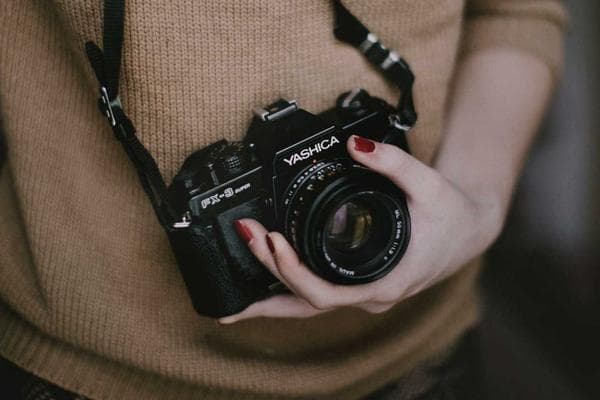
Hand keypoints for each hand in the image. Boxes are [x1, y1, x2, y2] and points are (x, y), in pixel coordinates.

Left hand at [219, 135, 502, 323]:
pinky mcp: (359, 286)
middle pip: (307, 304)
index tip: (271, 241)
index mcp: (386, 281)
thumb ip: (393, 162)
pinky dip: (288, 293)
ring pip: (309, 309)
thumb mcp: (429, 183)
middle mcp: (371, 296)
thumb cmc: (452, 215)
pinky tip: (266, 286)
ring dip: (272, 299)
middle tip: (245, 238)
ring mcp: (364, 295)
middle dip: (269, 278)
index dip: (292, 272)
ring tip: (232, 301)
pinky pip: (317, 297)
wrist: (469, 230)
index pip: (326, 293)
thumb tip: (355, 145)